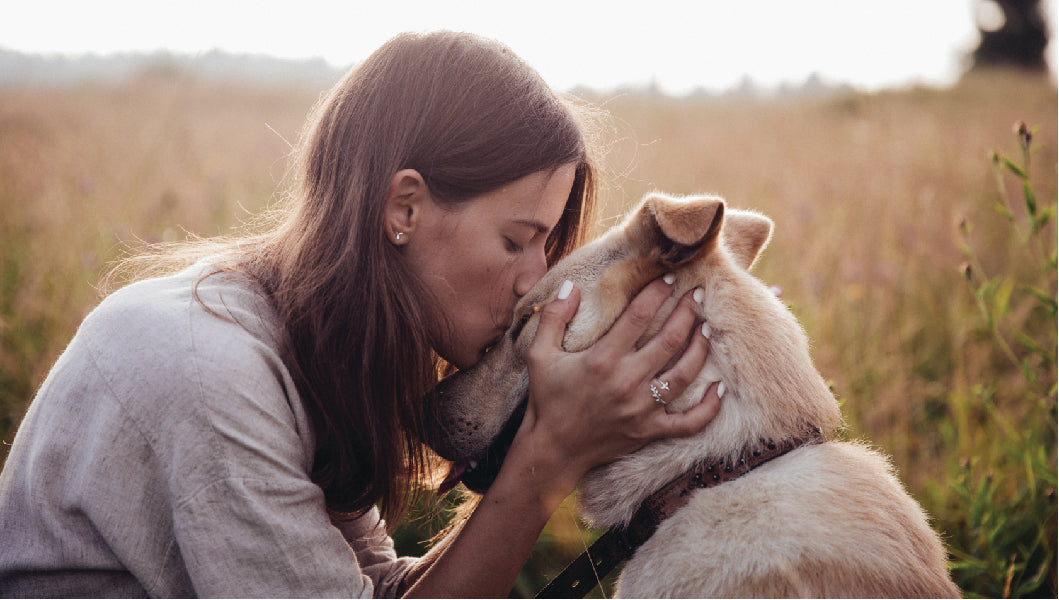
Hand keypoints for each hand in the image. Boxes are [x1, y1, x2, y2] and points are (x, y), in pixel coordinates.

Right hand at [514, 276, 722, 497]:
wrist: (552, 449)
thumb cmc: (547, 398)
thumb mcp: (540, 355)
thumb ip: (553, 317)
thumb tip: (570, 285)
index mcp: (602, 359)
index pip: (639, 316)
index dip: (657, 292)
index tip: (670, 278)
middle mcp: (627, 382)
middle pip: (670, 340)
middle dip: (688, 312)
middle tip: (697, 295)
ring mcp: (642, 409)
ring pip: (685, 374)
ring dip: (700, 347)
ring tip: (706, 328)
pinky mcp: (650, 431)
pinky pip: (690, 422)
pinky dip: (709, 406)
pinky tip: (719, 387)